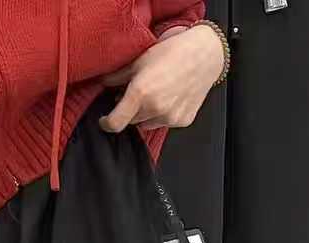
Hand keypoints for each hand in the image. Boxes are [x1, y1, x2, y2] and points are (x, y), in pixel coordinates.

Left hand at [99, 24, 224, 133]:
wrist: (205, 55)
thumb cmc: (174, 52)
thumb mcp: (140, 60)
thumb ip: (118, 76)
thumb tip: (102, 83)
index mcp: (141, 93)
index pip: (115, 123)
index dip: (107, 123)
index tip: (105, 120)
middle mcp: (155, 109)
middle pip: (131, 121)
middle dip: (129, 110)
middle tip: (136, 94)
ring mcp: (169, 117)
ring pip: (147, 123)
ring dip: (145, 114)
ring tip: (154, 93)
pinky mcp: (181, 121)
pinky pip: (163, 123)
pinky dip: (161, 114)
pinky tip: (168, 97)